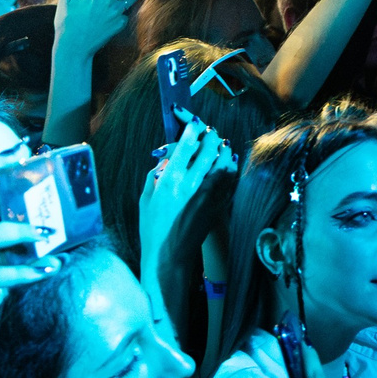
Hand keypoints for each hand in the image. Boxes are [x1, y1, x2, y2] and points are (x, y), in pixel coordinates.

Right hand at [142, 118, 236, 278]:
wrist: (169, 256)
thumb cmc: (152, 228)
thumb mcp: (146, 197)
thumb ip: (156, 173)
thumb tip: (167, 157)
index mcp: (171, 180)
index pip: (186, 144)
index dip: (190, 128)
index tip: (191, 121)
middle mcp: (192, 184)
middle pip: (208, 147)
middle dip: (208, 134)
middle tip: (206, 131)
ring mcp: (209, 195)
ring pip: (224, 160)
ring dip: (221, 148)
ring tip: (219, 143)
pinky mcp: (218, 205)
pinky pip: (230, 178)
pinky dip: (229, 166)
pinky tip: (227, 161)